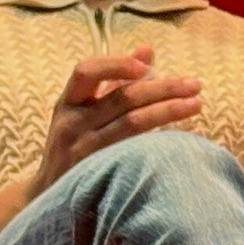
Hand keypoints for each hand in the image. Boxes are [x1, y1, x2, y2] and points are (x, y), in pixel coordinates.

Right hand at [28, 46, 202, 198]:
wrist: (47, 195)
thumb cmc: (75, 142)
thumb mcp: (85, 109)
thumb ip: (114, 79)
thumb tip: (147, 49)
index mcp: (68, 102)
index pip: (86, 71)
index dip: (116, 64)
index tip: (147, 65)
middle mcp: (72, 123)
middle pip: (121, 98)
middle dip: (162, 88)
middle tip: (195, 84)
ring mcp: (84, 149)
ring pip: (131, 124)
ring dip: (168, 111)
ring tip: (197, 104)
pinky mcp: (98, 172)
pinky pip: (136, 152)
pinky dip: (164, 141)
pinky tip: (189, 137)